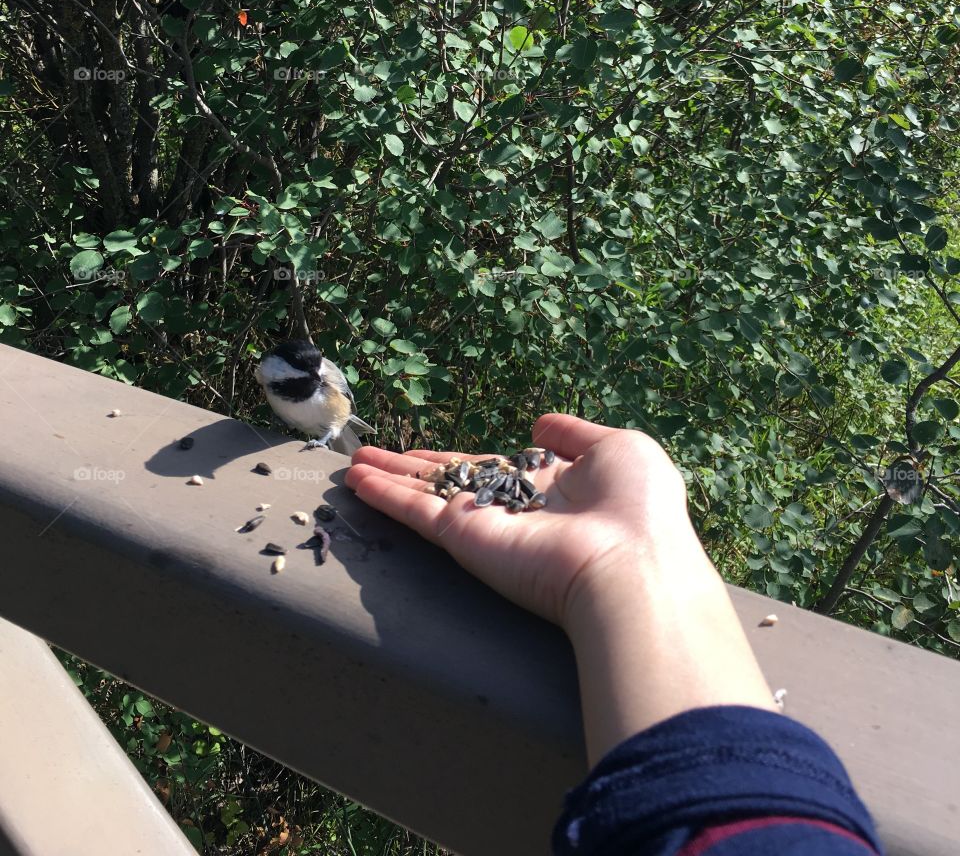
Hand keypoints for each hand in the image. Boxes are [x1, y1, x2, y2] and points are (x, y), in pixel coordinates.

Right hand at [346, 413, 700, 631]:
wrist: (630, 564)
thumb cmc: (636, 506)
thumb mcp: (618, 450)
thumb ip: (575, 434)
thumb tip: (540, 425)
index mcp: (552, 487)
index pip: (496, 468)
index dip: (462, 458)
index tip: (432, 452)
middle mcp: (513, 508)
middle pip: (451, 481)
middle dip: (413, 468)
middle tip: (373, 455)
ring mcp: (487, 525)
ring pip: (426, 496)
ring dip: (388, 478)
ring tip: (351, 465)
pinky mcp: (466, 540)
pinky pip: (418, 513)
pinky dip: (386, 495)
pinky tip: (358, 480)